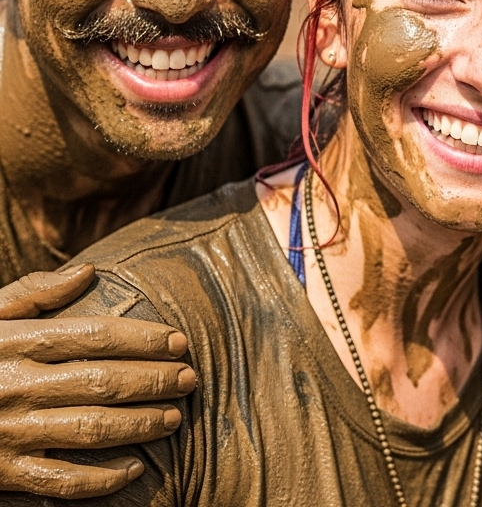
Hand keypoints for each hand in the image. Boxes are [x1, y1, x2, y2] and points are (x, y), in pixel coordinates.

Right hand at [0, 265, 195, 498]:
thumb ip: (32, 292)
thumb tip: (87, 272)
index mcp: (13, 344)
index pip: (93, 335)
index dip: (143, 338)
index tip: (179, 342)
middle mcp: (14, 387)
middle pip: (101, 381)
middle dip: (154, 380)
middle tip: (190, 379)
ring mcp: (8, 434)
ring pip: (90, 430)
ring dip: (140, 424)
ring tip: (173, 417)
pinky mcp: (3, 474)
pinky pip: (61, 482)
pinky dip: (102, 479)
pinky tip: (134, 467)